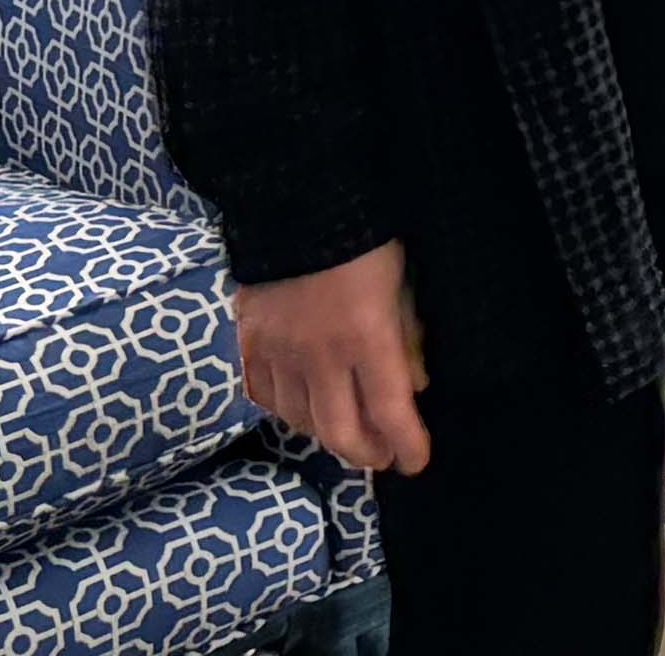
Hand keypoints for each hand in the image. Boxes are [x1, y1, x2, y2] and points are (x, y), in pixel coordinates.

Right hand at [234, 241, 432, 475]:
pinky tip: (305, 407)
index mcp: (367, 337)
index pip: (391, 411)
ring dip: (328, 435)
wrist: (295, 202)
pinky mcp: (248, 344)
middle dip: (367, 454)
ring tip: (349, 432)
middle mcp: (320, 355)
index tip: (416, 462)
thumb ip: (407, 339)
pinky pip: (265, 397)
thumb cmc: (364, 238)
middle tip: (383, 456)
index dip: (407, 445)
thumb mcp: (402, 285)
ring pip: (300, 421)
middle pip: (341, 433)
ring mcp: (278, 352)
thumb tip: (415, 388)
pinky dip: (289, 411)